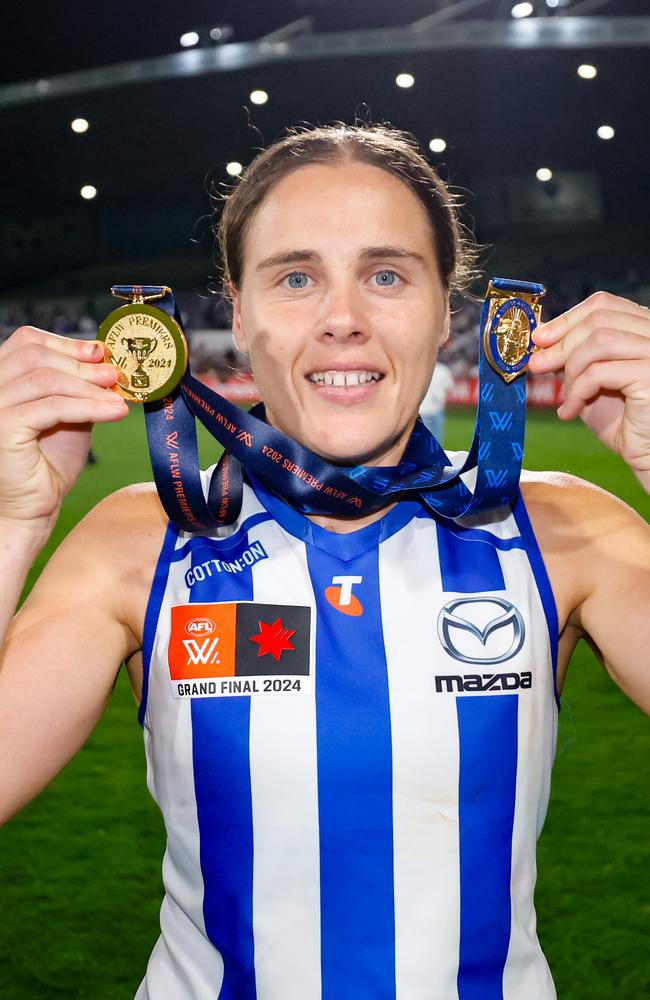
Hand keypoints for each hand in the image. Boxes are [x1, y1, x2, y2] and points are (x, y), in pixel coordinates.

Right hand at [0, 326, 127, 539]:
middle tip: (116, 375)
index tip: (101, 353)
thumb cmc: (47, 465)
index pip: (26, 342)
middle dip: (82, 363)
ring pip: (46, 379)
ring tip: (119, 396)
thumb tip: (109, 365)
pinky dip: (88, 407)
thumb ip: (80, 390)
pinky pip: (52, 408)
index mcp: (0, 379)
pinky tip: (115, 413)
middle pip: (36, 355)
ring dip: (89, 386)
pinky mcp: (2, 428)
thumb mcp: (69, 416)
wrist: (31, 509)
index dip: (66, 343)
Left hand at [529, 291, 649, 492]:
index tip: (539, 338)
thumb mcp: (590, 381)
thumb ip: (573, 358)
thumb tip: (541, 340)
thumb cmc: (622, 421)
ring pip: (599, 341)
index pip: (604, 304)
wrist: (646, 455)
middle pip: (599, 319)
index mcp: (643, 329)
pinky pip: (600, 372)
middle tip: (537, 366)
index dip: (567, 318)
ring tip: (564, 396)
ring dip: (570, 369)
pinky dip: (576, 391)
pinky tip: (570, 412)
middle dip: (561, 343)